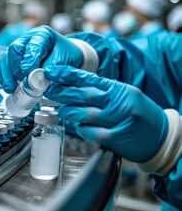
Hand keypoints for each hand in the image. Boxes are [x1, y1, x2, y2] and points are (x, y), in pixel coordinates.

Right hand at [0, 25, 82, 92]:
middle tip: (22, 80)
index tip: (28, 74)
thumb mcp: (65, 60)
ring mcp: (18, 48)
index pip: (33, 46)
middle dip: (16, 67)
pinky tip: (8, 87)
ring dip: (7, 74)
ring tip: (11, 88)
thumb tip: (39, 80)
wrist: (64, 55)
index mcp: (43, 35)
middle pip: (15, 49)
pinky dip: (3, 76)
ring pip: (6, 57)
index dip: (29, 60)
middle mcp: (27, 39)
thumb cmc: (65, 55)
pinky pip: (3, 65)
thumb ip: (52, 69)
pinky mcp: (12, 57)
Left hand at [43, 65, 167, 161]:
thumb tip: (74, 86)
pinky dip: (82, 129)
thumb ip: (103, 91)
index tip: (53, 72)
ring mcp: (116, 120)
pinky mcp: (114, 138)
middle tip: (49, 90)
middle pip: (84, 94)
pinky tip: (78, 127)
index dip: (68, 75)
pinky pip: (91, 132)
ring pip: (85, 114)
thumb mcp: (125, 95)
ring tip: (62, 110)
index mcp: (119, 90)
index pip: (89, 79)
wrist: (161, 138)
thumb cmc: (140, 114)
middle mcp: (118, 103)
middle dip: (63, 92)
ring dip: (69, 112)